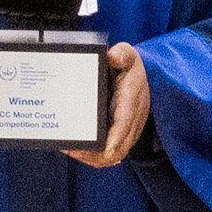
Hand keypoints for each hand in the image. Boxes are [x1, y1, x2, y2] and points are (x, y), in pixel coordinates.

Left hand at [63, 45, 150, 168]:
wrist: (141, 75)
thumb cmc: (128, 65)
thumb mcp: (127, 53)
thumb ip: (122, 54)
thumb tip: (113, 57)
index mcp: (132, 99)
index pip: (126, 123)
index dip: (116, 137)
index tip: (104, 148)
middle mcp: (133, 119)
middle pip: (119, 147)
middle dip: (97, 154)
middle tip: (72, 149)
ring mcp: (129, 130)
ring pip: (115, 155)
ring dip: (94, 158)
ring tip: (70, 150)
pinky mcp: (122, 135)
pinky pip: (112, 153)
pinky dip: (96, 157)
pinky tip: (78, 152)